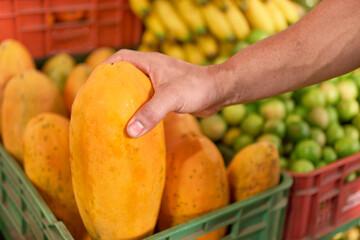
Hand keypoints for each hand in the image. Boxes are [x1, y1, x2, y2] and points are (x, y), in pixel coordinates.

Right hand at [104, 50, 224, 137]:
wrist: (220, 91)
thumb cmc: (197, 88)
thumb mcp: (171, 98)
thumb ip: (151, 113)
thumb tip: (129, 132)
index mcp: (148, 62)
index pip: (119, 59)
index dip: (104, 68)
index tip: (92, 85)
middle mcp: (152, 70)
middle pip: (124, 75)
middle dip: (111, 87)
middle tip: (98, 103)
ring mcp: (159, 82)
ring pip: (135, 89)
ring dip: (125, 99)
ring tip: (111, 115)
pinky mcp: (166, 94)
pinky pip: (146, 100)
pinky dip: (138, 109)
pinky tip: (133, 122)